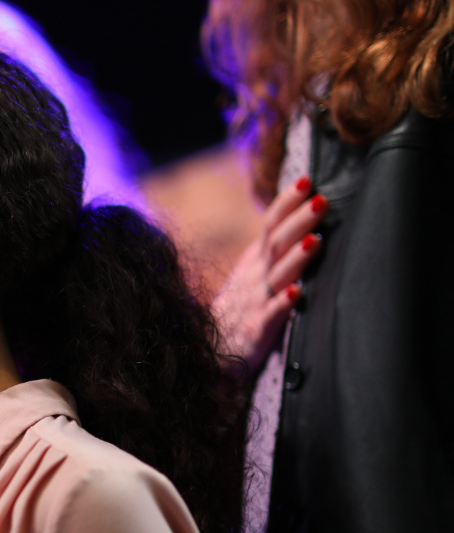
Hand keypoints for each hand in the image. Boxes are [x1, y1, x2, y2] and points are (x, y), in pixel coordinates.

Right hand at [212, 176, 327, 373]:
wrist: (210, 352)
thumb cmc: (239, 310)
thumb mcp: (252, 275)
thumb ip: (274, 251)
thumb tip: (304, 222)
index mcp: (254, 261)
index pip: (270, 224)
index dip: (287, 202)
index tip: (307, 180)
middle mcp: (254, 277)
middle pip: (276, 243)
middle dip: (299, 221)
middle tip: (321, 200)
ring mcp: (253, 303)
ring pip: (276, 276)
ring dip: (296, 258)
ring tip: (316, 241)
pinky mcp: (255, 330)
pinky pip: (270, 316)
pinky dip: (283, 303)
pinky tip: (297, 293)